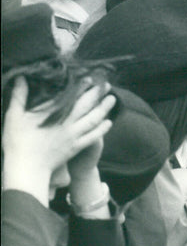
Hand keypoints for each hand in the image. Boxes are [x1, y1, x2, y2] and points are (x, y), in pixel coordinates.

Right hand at [2, 77, 114, 204]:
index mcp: (52, 113)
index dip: (82, 86)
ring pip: (93, 119)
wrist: (27, 169)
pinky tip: (109, 123)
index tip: (91, 78)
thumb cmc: (18, 142)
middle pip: (86, 105)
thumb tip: (22, 77)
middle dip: (97, 94)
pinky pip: (93, 136)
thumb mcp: (14, 116)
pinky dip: (102, 129)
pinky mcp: (76, 147)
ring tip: (112, 99)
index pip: (70, 95)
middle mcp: (66, 122)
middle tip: (107, 85)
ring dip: (104, 108)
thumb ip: (20, 96)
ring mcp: (73, 135)